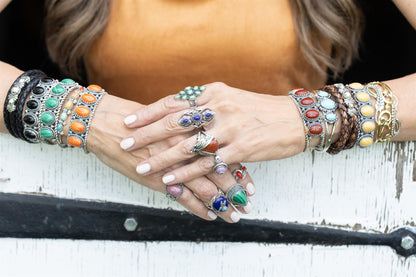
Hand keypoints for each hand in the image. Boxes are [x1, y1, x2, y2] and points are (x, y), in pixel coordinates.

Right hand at [85, 94, 252, 222]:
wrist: (107, 124)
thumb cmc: (138, 118)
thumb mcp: (169, 113)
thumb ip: (191, 122)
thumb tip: (211, 132)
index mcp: (192, 127)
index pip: (224, 149)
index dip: (241, 167)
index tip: (252, 181)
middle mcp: (186, 145)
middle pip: (219, 169)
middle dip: (236, 188)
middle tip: (249, 202)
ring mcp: (173, 163)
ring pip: (204, 186)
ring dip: (222, 202)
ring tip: (236, 215)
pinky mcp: (158, 178)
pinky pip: (182, 197)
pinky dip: (198, 208)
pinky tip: (210, 216)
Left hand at [121, 82, 304, 186]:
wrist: (294, 119)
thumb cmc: (259, 110)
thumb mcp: (230, 97)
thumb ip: (204, 103)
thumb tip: (177, 111)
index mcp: (213, 93)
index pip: (173, 102)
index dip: (149, 113)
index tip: (129, 122)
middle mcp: (219, 108)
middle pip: (175, 122)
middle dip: (147, 135)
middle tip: (125, 144)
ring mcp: (230, 129)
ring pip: (188, 146)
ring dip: (163, 158)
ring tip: (143, 167)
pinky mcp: (241, 149)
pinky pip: (207, 164)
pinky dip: (187, 174)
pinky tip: (171, 180)